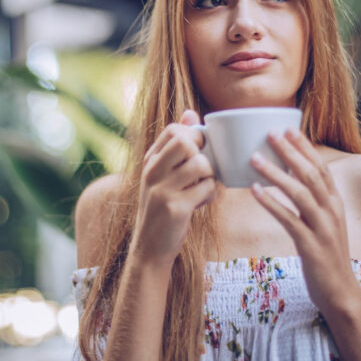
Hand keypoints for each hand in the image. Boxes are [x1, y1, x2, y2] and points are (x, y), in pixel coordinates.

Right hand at [130, 110, 216, 267]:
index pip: (173, 130)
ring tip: (203, 187)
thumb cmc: (163, 206)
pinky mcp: (176, 208)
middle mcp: (152, 172)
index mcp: (149, 160)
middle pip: (187, 143)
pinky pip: (207, 188)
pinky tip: (201, 202)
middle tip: (203, 169)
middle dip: (204, 153)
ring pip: (201, 164)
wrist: (150, 247)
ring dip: (210, 176)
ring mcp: (162, 189)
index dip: (193, 136)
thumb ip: (176, 145)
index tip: (196, 152)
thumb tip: (191, 113)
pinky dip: (210, 194)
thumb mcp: (163, 174)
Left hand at [249, 129, 355, 311]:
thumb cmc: (326, 256)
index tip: (288, 128)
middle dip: (290, 152)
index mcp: (335, 203)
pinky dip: (271, 203)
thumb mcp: (324, 224)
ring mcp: (323, 228)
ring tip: (254, 158)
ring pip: (300, 193)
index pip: (321, 168)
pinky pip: (289, 219)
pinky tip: (255, 190)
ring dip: (276, 173)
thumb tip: (290, 179)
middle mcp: (332, 211)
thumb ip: (312, 202)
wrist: (341, 293)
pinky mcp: (311, 246)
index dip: (305, 147)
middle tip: (270, 133)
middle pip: (311, 174)